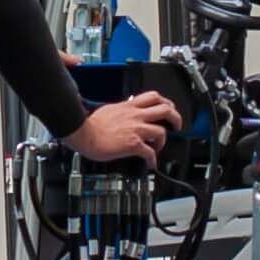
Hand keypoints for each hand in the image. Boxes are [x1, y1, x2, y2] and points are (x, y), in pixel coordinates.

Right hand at [63, 91, 181, 164]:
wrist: (83, 134)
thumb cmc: (90, 125)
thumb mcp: (108, 110)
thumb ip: (120, 111)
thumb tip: (122, 114)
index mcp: (128, 106)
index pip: (152, 97)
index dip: (164, 102)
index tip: (167, 108)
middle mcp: (135, 115)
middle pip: (165, 109)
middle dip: (175, 117)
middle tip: (176, 125)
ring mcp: (136, 129)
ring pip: (161, 130)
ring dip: (163, 141)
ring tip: (159, 146)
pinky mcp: (133, 144)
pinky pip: (150, 152)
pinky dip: (153, 159)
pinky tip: (150, 163)